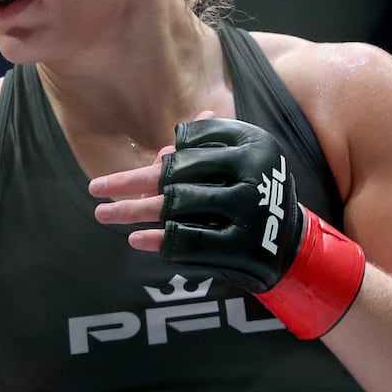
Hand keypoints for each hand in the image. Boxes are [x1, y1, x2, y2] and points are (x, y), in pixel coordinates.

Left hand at [92, 115, 365, 337]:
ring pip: (176, 209)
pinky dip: (159, 241)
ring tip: (103, 214)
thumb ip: (208, 150)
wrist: (296, 249)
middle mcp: (251, 175)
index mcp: (252, 146)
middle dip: (130, 185)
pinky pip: (188, 243)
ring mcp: (247, 213)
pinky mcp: (243, 248)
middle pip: (175, 177)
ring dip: (133, 211)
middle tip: (96, 190)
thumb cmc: (257, 199)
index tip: (132, 170)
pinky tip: (135, 238)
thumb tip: (171, 141)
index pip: (191, 149)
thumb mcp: (242, 165)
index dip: (157, 160)